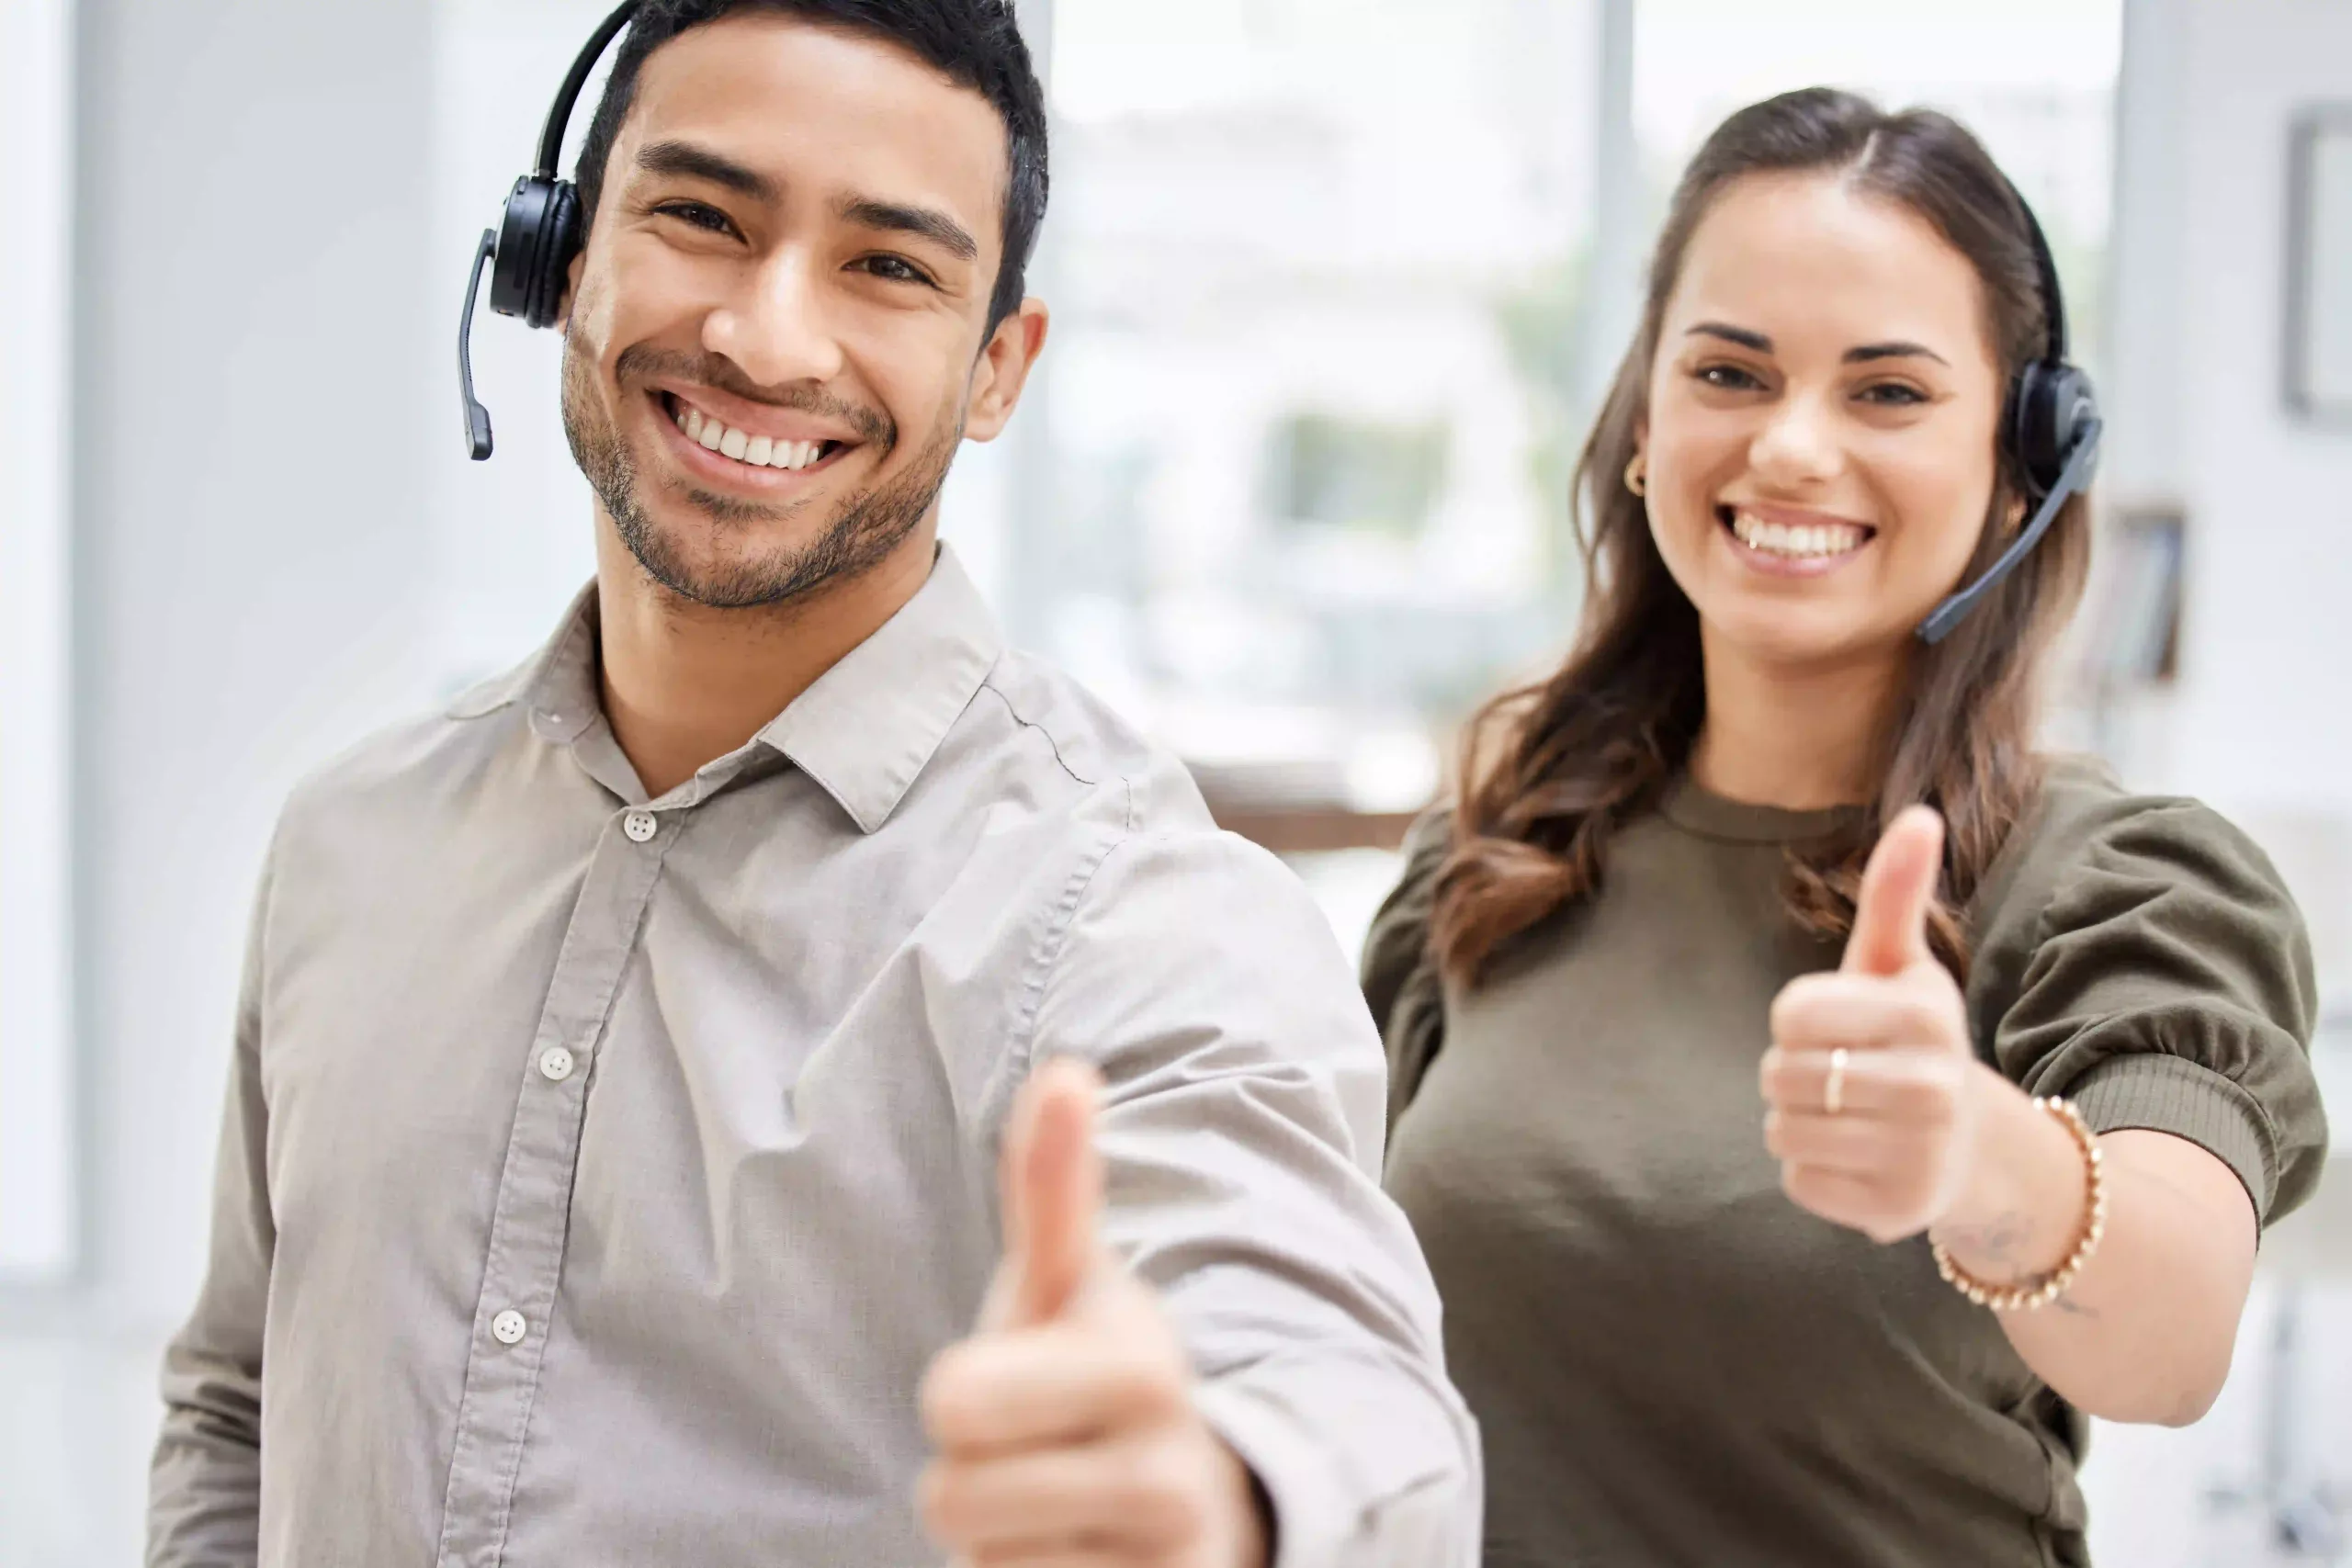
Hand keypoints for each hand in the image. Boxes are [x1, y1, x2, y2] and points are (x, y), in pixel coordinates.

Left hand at [918, 1056, 1271, 1567]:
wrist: (1196, 1503)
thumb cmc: (1092, 1378)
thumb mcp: (1067, 1286)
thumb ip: (1052, 1188)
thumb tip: (1066, 1072)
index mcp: (1138, 1364)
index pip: (953, 1402)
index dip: (958, 1399)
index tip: (1012, 1383)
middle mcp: (1169, 1472)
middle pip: (952, 1501)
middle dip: (969, 1484)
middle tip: (1030, 1458)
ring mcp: (1170, 1559)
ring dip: (999, 1554)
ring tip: (1058, 1518)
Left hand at [1759, 807, 1985, 1243]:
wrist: (1970, 1146)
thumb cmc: (1911, 1040)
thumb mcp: (1902, 965)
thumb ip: (1897, 893)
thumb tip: (1920, 814)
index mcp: (1923, 1016)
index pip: (1790, 1013)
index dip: (1797, 1019)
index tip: (1837, 1025)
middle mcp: (1929, 1088)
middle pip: (1778, 1074)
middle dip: (1793, 1072)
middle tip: (1845, 1076)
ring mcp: (1916, 1155)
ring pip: (1781, 1128)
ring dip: (1797, 1121)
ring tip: (1850, 1115)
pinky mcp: (1894, 1211)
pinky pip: (1798, 1180)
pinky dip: (1812, 1170)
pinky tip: (1857, 1157)